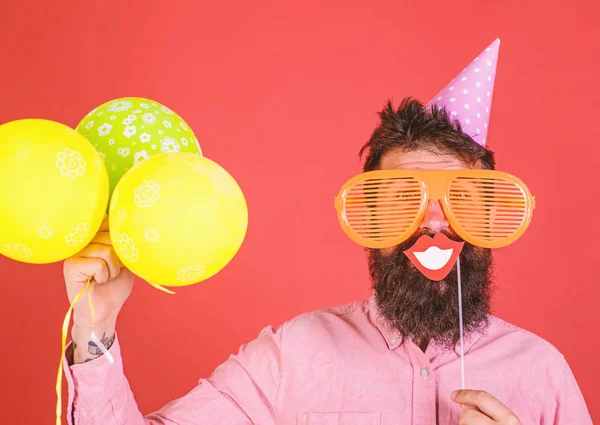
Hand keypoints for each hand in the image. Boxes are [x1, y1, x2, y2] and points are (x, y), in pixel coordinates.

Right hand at [63, 216, 133, 362]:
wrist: (105, 311)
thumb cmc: (114, 287)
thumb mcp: (126, 262)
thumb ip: (126, 245)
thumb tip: (133, 229)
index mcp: (93, 239)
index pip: (110, 225)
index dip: (121, 242)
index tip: (119, 258)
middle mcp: (81, 243)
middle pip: (110, 237)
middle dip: (119, 259)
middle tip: (111, 272)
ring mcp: (74, 254)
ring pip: (106, 251)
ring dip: (112, 270)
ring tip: (104, 278)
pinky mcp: (70, 267)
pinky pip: (98, 264)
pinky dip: (104, 276)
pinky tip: (96, 283)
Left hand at [451, 390, 520, 424]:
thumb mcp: (505, 419)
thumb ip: (488, 408)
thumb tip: (464, 403)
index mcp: (509, 418)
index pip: (482, 398)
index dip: (465, 394)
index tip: (454, 394)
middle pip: (468, 415)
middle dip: (466, 415)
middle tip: (470, 419)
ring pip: (465, 424)